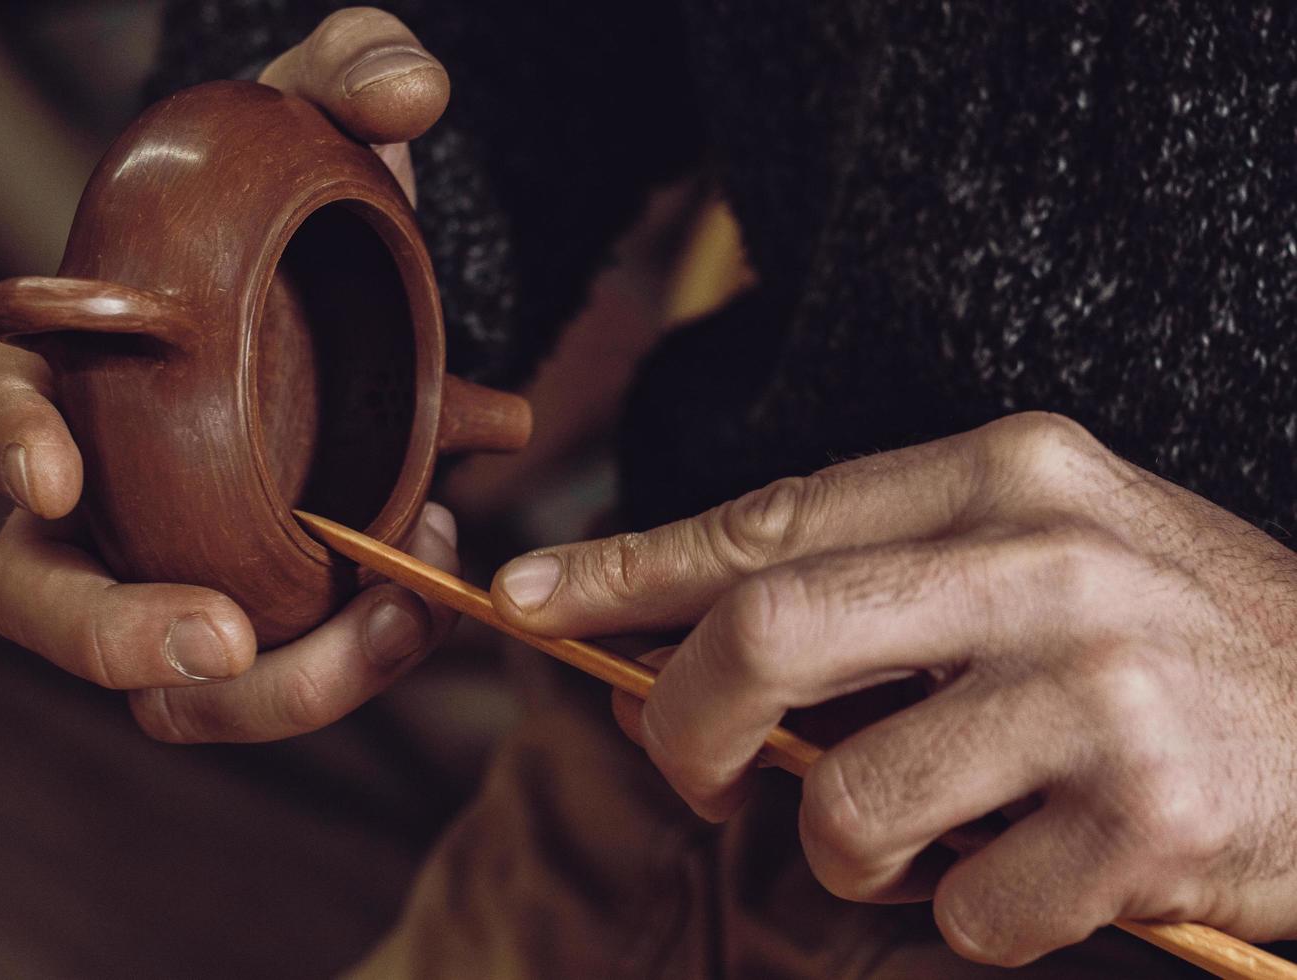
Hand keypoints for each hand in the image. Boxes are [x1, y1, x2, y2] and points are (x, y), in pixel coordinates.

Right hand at [0, 9, 453, 740]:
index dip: (9, 447)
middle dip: (114, 639)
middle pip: (40, 597)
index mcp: (81, 368)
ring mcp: (178, 561)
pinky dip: (358, 655)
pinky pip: (285, 672)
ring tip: (401, 613)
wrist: (362, 297)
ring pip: (168, 682)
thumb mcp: (323, 121)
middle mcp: (103, 487)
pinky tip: (433, 585)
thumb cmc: (299, 212)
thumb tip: (411, 90)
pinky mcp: (265, 607)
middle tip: (224, 648)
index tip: (57, 480)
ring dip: (282, 685)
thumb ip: (349, 75)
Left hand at [490, 412, 1296, 964]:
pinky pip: (967, 909)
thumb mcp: (1046, 550)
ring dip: (851, 853)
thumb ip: (889, 575)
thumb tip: (707, 631)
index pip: (767, 515)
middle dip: (687, 726)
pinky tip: (1040, 876)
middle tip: (698, 777)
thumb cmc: (1187, 637)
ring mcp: (1102, 692)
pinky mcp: (1152, 823)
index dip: (627, 567)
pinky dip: (971, 915)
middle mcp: (1048, 563)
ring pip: (850, 805)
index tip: (524, 599)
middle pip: (768, 636)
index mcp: (1007, 472)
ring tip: (921, 839)